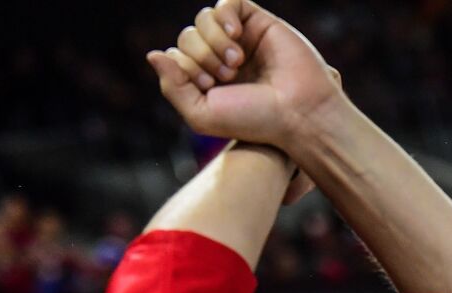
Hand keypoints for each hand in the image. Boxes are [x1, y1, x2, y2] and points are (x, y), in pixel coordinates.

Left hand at [146, 0, 340, 149]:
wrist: (298, 115)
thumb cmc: (256, 121)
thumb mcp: (202, 115)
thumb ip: (172, 87)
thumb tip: (153, 53)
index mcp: (211, 80)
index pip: (177, 56)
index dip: (185, 67)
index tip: (208, 86)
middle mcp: (225, 58)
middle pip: (188, 36)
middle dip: (200, 55)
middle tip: (225, 76)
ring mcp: (243, 39)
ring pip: (204, 19)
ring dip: (213, 40)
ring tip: (236, 61)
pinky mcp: (261, 23)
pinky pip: (229, 2)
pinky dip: (224, 15)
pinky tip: (236, 34)